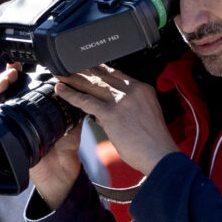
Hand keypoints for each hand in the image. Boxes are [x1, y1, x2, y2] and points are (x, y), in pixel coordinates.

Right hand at [0, 63, 82, 208]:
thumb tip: (74, 82)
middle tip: (10, 74)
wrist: (62, 169)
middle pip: (1, 90)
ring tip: (2, 83)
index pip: (17, 85)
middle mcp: (17, 113)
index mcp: (31, 106)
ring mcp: (7, 124)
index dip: (13, 73)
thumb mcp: (71, 119)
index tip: (17, 65)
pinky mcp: (1, 137)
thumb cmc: (65, 145)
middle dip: (3, 78)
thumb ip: (71, 102)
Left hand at [55, 65, 178, 175]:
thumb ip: (128, 107)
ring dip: (74, 79)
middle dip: (83, 71)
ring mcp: (121, 100)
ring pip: (92, 85)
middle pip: (102, 76)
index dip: (99, 69)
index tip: (88, 67)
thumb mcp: (147, 114)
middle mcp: (132, 90)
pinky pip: (86, 101)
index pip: (116, 73)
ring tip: (61, 75)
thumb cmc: (154, 142)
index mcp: (142, 89)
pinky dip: (71, 95)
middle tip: (68, 66)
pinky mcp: (111, 113)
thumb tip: (104, 111)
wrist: (160, 155)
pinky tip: (61, 90)